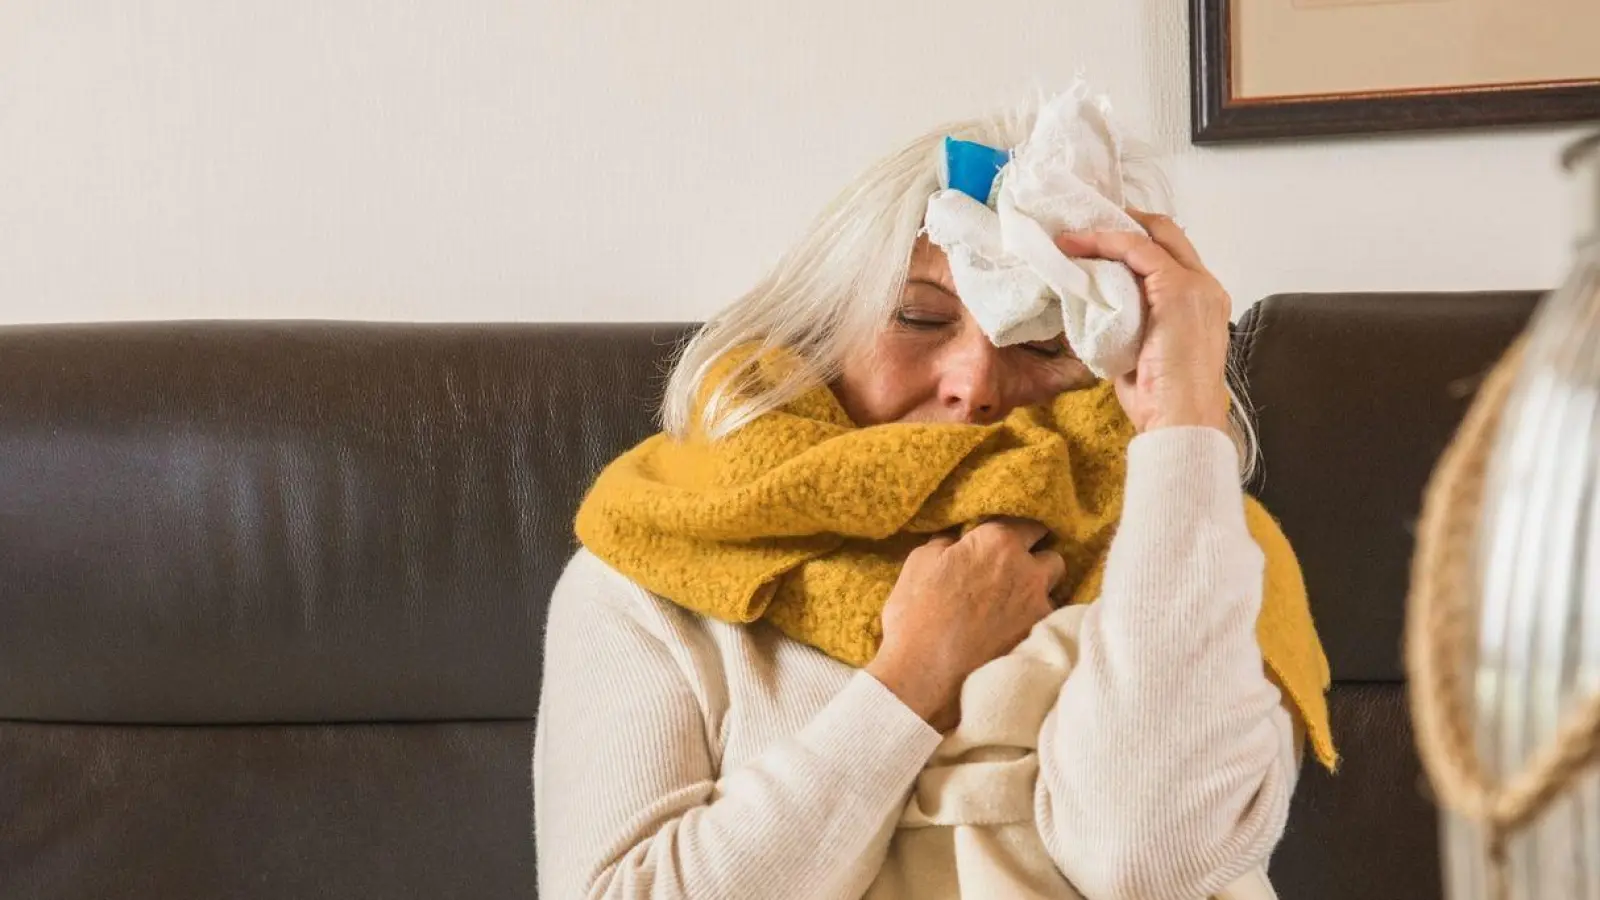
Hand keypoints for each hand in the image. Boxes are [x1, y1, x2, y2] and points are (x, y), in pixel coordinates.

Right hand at [866, 519, 1062, 730]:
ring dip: (1038, 593)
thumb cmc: (916, 614)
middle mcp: (1027, 569)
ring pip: (1053, 591)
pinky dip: (1035, 623)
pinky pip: (1048, 622)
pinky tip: (1013, 631)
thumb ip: (949, 544)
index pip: (1030, 523)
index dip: (1019, 532)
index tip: (1009, 540)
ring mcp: (1038, 606)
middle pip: (1051, 556)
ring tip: (1014, 606)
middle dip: (1037, 561)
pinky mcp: (1040, 638)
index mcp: (998, 541)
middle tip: (1013, 574)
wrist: (924, 676)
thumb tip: (959, 541)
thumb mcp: (920, 562)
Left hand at [1054, 209, 1231, 432]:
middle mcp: (1205, 287)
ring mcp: (1196, 286)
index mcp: (1202, 301)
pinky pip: (1136, 250)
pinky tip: (1077, 247)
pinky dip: (1104, 242)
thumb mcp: (1140, 350)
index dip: (1136, 238)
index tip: (1097, 238)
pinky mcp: (1178, 289)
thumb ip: (1129, 323)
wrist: (1181, 421)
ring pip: (1150, 237)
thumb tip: (1092, 309)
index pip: (1171, 253)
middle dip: (1124, 221)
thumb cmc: (1160, 401)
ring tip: (1070, 235)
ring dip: (1106, 231)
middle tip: (1082, 223)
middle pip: (1166, 233)